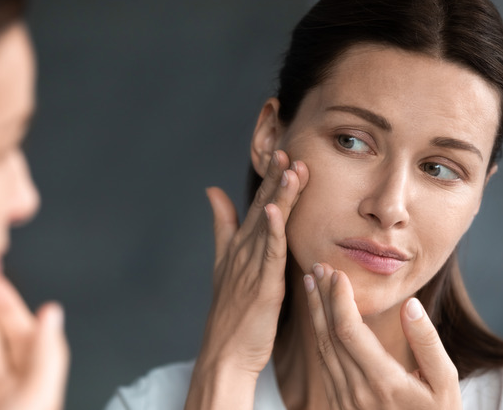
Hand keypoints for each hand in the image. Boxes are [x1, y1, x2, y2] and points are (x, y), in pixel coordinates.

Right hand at [185, 150, 308, 408]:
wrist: (224, 354)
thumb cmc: (230, 314)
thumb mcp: (223, 263)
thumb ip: (222, 226)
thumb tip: (212, 191)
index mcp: (239, 247)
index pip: (258, 206)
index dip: (270, 180)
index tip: (283, 153)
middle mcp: (244, 252)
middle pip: (262, 209)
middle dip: (275, 179)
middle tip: (287, 150)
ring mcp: (251, 268)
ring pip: (269, 225)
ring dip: (279, 196)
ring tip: (290, 169)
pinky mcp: (261, 286)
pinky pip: (269, 254)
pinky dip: (272, 231)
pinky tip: (275, 210)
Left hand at [304, 263, 460, 409]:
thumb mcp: (445, 382)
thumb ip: (427, 343)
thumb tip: (410, 305)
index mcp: (384, 382)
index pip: (349, 330)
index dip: (339, 298)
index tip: (338, 273)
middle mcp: (357, 392)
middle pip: (328, 334)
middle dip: (321, 297)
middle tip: (318, 267)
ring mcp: (344, 401)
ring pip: (321, 348)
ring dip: (314, 313)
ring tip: (311, 283)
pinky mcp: (339, 405)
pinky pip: (323, 364)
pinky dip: (318, 334)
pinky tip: (318, 317)